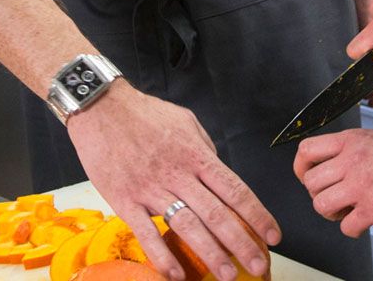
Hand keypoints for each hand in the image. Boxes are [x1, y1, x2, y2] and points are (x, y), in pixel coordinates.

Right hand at [66, 84, 278, 280]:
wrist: (100, 108)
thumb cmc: (143, 113)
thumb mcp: (186, 121)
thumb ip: (205, 149)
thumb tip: (219, 172)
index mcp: (196, 155)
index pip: (235, 190)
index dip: (257, 216)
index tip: (272, 235)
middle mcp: (178, 174)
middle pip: (217, 214)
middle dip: (242, 243)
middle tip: (259, 265)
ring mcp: (151, 188)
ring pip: (187, 226)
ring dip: (210, 253)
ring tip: (227, 275)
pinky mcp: (125, 199)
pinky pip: (146, 232)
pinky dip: (162, 256)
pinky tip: (176, 274)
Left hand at [293, 129, 372, 236]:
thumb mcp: (372, 139)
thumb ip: (347, 148)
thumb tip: (325, 161)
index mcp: (350, 142)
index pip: (307, 150)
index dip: (300, 167)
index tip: (305, 175)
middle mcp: (352, 161)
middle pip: (310, 182)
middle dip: (318, 194)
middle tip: (334, 197)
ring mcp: (361, 185)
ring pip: (321, 205)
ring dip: (331, 213)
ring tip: (346, 210)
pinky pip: (346, 227)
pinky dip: (352, 228)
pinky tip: (362, 220)